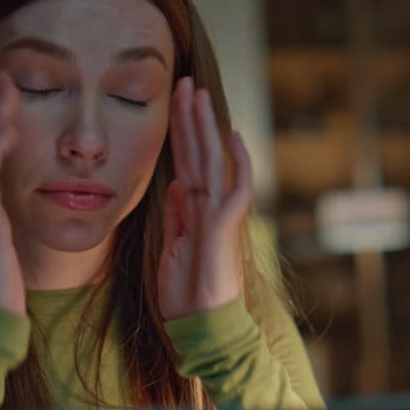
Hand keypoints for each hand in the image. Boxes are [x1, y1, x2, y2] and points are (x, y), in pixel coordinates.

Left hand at [158, 77, 253, 320]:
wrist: (201, 327)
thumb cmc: (188, 296)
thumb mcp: (173, 249)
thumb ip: (178, 216)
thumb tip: (178, 185)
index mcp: (194, 211)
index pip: (186, 162)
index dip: (179, 132)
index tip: (172, 103)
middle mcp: (209, 207)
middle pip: (198, 152)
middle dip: (190, 117)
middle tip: (184, 82)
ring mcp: (219, 215)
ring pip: (211, 160)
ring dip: (204, 126)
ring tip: (198, 93)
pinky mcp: (225, 227)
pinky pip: (235, 188)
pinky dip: (237, 162)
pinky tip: (232, 136)